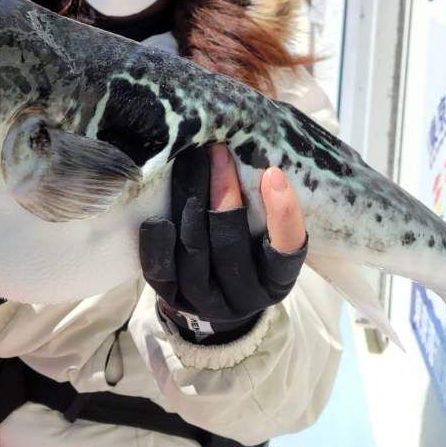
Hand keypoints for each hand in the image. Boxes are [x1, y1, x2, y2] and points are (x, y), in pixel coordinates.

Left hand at [139, 144, 307, 343]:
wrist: (212, 296)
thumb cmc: (245, 250)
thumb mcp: (264, 235)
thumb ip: (262, 203)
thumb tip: (249, 146)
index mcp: (276, 279)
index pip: (286, 249)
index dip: (283, 214)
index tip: (273, 173)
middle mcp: (245, 295)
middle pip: (232, 243)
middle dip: (223, 191)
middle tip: (217, 151)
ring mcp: (207, 300)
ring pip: (196, 250)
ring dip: (191, 200)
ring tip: (188, 161)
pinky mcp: (173, 298)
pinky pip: (162, 269)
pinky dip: (160, 238)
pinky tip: (159, 211)